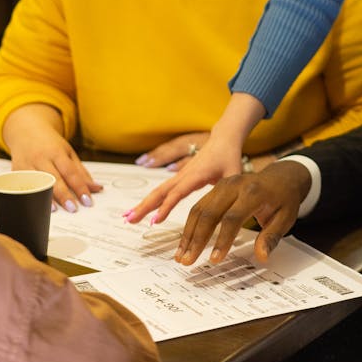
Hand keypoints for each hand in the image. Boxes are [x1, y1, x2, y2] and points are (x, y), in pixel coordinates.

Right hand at [3, 108, 102, 210]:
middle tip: (73, 208)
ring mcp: (27, 165)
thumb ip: (81, 172)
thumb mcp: (68, 153)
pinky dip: (29, 196)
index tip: (87, 200)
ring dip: (45, 197)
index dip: (79, 187)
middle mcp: (41, 158)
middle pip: (53, 179)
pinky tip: (34, 204)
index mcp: (57, 152)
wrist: (26, 131)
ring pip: (37, 184)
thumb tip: (96, 188)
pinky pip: (22, 186)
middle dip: (63, 195)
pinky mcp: (15, 172)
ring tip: (54, 210)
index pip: (70, 172)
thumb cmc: (50, 144)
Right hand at [124, 93, 265, 225]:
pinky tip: (142, 210)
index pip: (178, 193)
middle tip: (129, 220)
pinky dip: (150, 200)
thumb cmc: (229, 157)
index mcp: (196, 175)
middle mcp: (183, 175)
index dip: (166, 207)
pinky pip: (162, 190)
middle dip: (144, 206)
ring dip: (143, 204)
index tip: (155, 221)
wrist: (223, 139)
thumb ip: (230, 190)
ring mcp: (179, 176)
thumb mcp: (234, 174)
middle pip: (160, 192)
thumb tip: (228, 210)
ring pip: (158, 191)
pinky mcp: (179, 178)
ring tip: (128, 218)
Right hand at [173, 160, 311, 265]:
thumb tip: (262, 256)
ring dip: (189, 233)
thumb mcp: (286, 218)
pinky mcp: (217, 188)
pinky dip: (190, 225)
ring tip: (181, 256)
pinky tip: (186, 242)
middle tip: (187, 261)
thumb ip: (272, 237)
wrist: (282, 175)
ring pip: (199, 208)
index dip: (223, 239)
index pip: (233, 217)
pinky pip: (199, 205)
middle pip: (210, 212)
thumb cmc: (285, 199)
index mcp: (254, 191)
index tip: (215, 260)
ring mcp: (223, 184)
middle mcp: (234, 185)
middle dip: (197, 238)